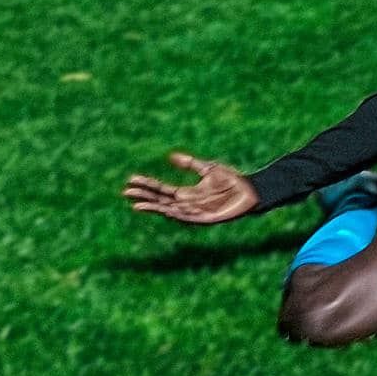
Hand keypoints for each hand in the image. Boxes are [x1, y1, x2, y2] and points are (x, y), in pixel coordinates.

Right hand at [123, 151, 257, 224]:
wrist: (250, 191)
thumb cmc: (231, 181)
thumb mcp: (208, 168)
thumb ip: (189, 164)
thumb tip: (169, 156)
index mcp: (186, 193)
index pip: (161, 189)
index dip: (147, 185)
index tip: (131, 180)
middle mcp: (187, 204)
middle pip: (161, 200)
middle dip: (144, 197)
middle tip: (126, 193)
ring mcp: (194, 212)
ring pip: (169, 211)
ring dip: (154, 208)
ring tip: (138, 205)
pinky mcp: (204, 219)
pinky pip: (187, 218)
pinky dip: (175, 214)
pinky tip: (165, 210)